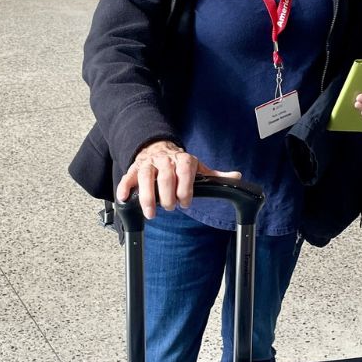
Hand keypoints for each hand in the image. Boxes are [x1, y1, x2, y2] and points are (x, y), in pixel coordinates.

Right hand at [116, 140, 240, 218]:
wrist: (157, 147)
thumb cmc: (179, 164)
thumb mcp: (198, 168)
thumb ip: (216, 175)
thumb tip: (237, 177)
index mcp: (183, 159)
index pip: (185, 170)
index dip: (185, 187)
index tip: (185, 203)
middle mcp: (165, 159)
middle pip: (165, 175)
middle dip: (167, 194)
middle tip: (170, 208)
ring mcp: (148, 163)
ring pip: (146, 176)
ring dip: (147, 196)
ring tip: (151, 213)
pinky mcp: (134, 169)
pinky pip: (128, 177)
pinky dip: (125, 187)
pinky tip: (125, 199)